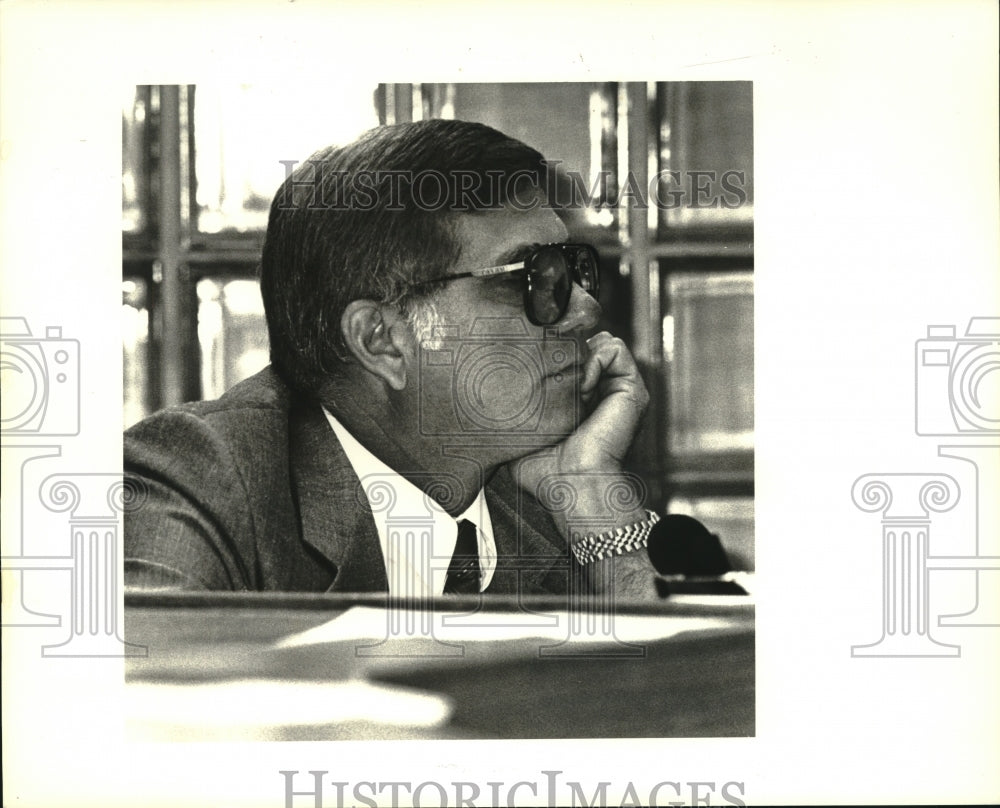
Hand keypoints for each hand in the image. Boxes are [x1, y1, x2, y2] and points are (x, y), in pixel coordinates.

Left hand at [516, 331, 648, 529]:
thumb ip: (512, 409)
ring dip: (581, 357)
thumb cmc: (544, 471)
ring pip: (600, 341)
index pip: (568, 355)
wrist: (572, 484)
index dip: (551, 351)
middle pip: (584, 342)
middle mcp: (600, 391)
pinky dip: (596, 359)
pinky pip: (615, 348)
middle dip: (565, 349)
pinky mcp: (631, 388)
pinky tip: (583, 387)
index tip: (536, 367)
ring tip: (569, 387)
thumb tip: (493, 387)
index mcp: (577, 399)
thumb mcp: (519, 432)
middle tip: (552, 378)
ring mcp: (616, 388)